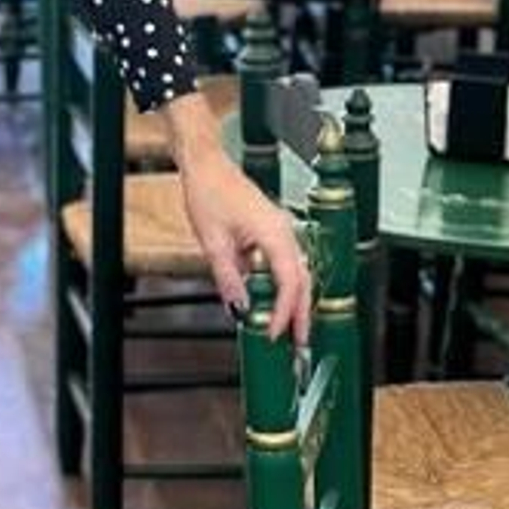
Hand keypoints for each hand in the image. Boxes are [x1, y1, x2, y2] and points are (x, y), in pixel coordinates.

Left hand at [178, 146, 310, 343]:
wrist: (206, 165)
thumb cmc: (210, 192)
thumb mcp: (213, 242)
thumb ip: (229, 278)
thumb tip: (239, 307)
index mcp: (274, 234)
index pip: (289, 282)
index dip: (284, 312)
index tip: (274, 332)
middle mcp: (284, 232)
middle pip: (302, 281)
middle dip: (301, 313)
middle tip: (297, 342)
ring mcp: (280, 230)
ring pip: (296, 273)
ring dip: (292, 301)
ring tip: (287, 328)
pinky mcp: (272, 230)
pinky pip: (284, 263)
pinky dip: (281, 285)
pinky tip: (270, 301)